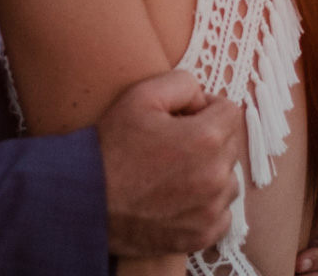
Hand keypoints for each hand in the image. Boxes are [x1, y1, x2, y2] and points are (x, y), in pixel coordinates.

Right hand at [98, 70, 245, 256]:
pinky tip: (177, 199)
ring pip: (227, 180)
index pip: (230, 111)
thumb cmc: (112, 147)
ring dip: (210, 173)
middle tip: (171, 144)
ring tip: (174, 173)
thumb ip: (182, 83)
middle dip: (208, 139)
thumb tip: (202, 100)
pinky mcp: (203, 235)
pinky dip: (205, 205)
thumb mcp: (140, 96)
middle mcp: (216, 176)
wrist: (86, 201)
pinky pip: (221, 214)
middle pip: (230, 145)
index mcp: (206, 138)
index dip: (205, 108)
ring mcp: (211, 209)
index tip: (182, 117)